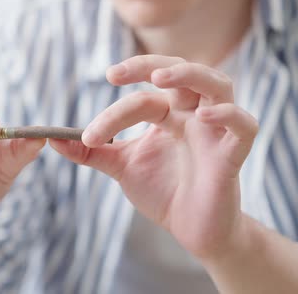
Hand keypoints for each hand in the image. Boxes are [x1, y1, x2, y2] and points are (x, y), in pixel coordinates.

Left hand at [50, 55, 257, 260]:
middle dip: (150, 66)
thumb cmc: (163, 192)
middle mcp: (193, 114)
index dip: (114, 110)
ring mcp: (216, 131)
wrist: (192, 230)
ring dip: (191, 74)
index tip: (87, 134)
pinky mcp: (234, 154)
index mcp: (169, 113)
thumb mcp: (121, 166)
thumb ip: (91, 151)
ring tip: (160, 78)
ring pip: (218, 85)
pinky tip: (205, 115)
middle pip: (182, 72)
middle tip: (116, 73)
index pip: (143, 97)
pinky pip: (244, 126)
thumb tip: (52, 138)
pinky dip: (229, 115)